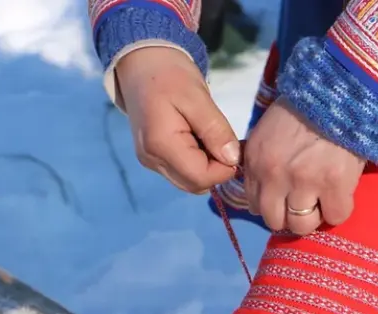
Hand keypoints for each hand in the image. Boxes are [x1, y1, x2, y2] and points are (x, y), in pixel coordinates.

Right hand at [115, 46, 239, 193]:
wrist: (141, 63)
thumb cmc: (170, 75)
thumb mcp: (198, 97)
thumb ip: (216, 130)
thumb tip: (233, 159)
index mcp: (160, 145)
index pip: (200, 177)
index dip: (224, 168)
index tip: (235, 146)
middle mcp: (152, 159)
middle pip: (195, 184)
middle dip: (217, 170)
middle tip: (225, 141)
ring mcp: (150, 161)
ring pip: (189, 182)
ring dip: (207, 167)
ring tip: (211, 137)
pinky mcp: (153, 159)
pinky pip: (181, 172)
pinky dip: (197, 163)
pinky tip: (200, 140)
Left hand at [243, 98, 365, 233]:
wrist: (340, 91)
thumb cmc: (305, 110)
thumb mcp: (267, 132)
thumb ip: (261, 162)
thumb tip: (262, 193)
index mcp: (256, 162)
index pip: (255, 206)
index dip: (273, 205)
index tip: (285, 198)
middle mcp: (275, 175)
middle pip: (275, 221)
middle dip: (289, 217)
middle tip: (304, 204)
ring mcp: (305, 182)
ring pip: (302, 225)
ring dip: (313, 217)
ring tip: (322, 201)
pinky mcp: (335, 184)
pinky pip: (335, 217)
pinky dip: (338, 210)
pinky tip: (341, 195)